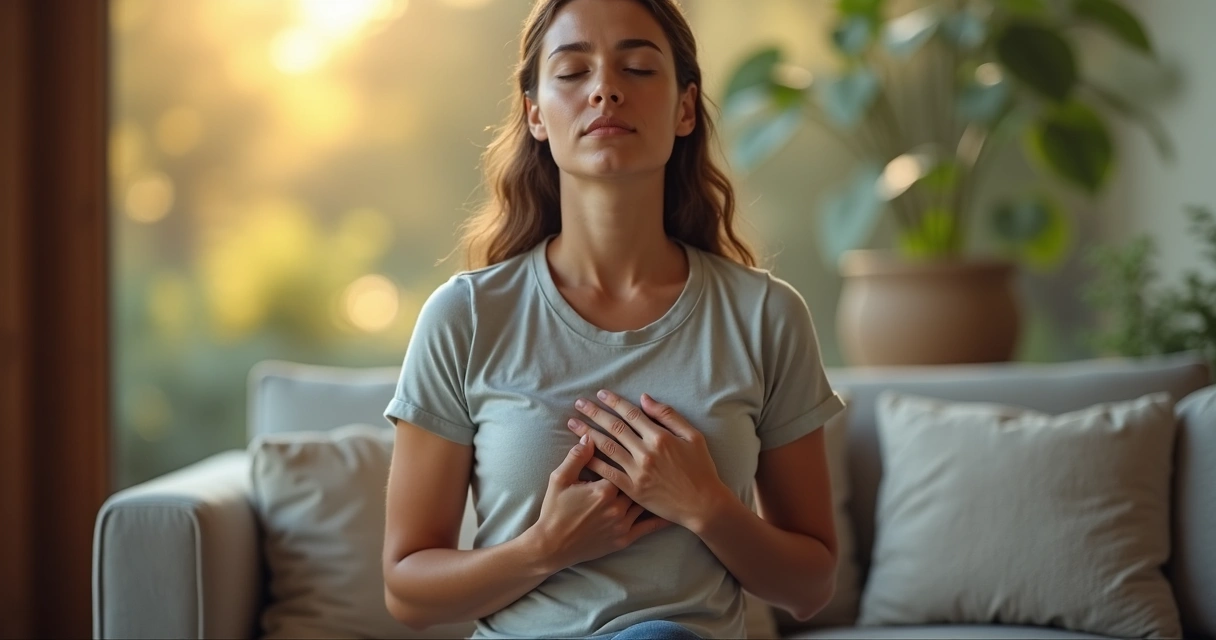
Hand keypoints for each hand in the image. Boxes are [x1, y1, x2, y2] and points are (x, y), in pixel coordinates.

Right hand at [531, 433, 672, 570]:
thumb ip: (577, 457)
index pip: (624, 462)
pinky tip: (674, 511)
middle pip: (639, 480)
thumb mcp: (559, 479)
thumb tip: (590, 435)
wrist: (551, 547)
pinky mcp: (624, 539)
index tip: (637, 440)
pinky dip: (662, 518)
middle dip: (647, 468)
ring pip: (647, 501)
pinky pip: (649, 527)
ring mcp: (623, 523)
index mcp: (604, 489)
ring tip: (672, 476)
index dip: (629, 451)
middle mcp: (617, 506)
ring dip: (657, 489)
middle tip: (658, 456)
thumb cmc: (554, 511)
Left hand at [567, 391, 728, 529]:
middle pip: (614, 427)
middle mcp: (646, 452)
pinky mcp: (633, 489)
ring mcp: (638, 471)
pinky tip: (581, 452)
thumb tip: (644, 399)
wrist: (703, 504)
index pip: (631, 414)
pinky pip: (608, 472)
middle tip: (579, 404)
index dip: (614, 402)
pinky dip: (593, 461)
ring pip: (607, 447)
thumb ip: (668, 416)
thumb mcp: (693, 436)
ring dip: (587, 433)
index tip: (600, 394)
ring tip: (573, 423)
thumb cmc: (701, 469)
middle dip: (594, 413)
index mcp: (661, 437)